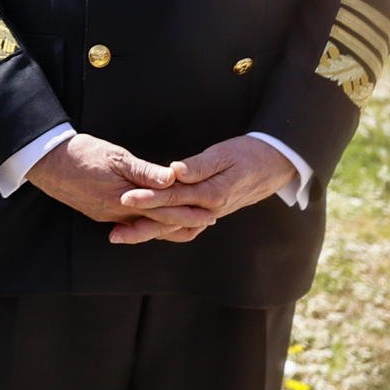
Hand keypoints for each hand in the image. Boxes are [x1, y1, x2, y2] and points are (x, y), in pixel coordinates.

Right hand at [26, 134, 216, 243]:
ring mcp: (108, 216)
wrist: (46, 162)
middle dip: (185, 223)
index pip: (165, 211)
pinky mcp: (100, 213)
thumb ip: (144, 171)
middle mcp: (118, 214)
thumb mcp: (116, 156)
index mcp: (125, 200)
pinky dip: (149, 223)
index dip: (189, 211)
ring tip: (189, 224)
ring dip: (168, 226)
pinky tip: (154, 219)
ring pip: (145, 227)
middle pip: (159, 224)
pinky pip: (131, 223)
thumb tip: (172, 179)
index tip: (210, 211)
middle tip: (209, 221)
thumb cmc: (81, 153)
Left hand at [117, 136, 295, 240]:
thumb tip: (175, 172)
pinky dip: (166, 231)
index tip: (125, 198)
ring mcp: (210, 214)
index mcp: (212, 194)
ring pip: (175, 228)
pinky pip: (185, 227)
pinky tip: (149, 231)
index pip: (172, 198)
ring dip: (149, 233)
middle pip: (169, 220)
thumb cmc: (248, 154)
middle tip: (114, 232)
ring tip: (122, 236)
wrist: (275, 165)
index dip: (148, 198)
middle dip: (140, 226)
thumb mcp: (224, 153)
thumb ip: (199, 165)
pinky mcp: (210, 212)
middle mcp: (209, 210)